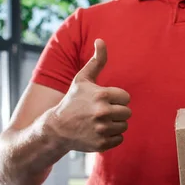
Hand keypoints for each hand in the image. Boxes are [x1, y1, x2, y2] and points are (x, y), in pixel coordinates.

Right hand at [47, 38, 130, 152]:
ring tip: (99, 122)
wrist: (57, 128)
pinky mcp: (102, 144)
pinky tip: (99, 132)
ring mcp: (102, 129)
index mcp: (102, 95)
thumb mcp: (82, 79)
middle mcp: (102, 112)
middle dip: (117, 112)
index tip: (104, 101)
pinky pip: (120, 139)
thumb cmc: (73, 101)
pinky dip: (112, 137)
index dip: (117, 99)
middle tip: (102, 112)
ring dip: (115, 124)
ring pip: (124, 126)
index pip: (126, 98)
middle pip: (127, 113)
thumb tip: (101, 40)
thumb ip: (96, 61)